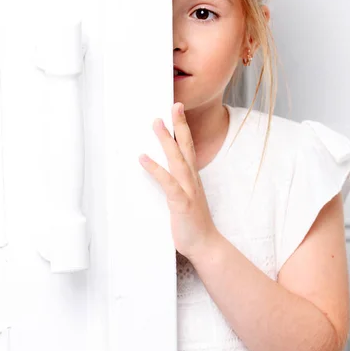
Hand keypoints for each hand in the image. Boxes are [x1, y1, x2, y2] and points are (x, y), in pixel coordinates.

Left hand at [138, 102, 218, 261]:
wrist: (206, 245)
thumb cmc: (194, 224)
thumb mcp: (186, 199)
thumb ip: (177, 185)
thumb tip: (165, 175)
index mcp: (192, 178)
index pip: (189, 148)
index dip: (184, 128)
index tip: (178, 110)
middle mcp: (192, 180)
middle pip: (186, 147)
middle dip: (180, 125)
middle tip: (174, 105)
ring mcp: (188, 190)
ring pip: (177, 159)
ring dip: (166, 140)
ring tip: (156, 123)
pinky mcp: (181, 203)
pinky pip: (167, 182)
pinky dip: (155, 169)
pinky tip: (143, 158)